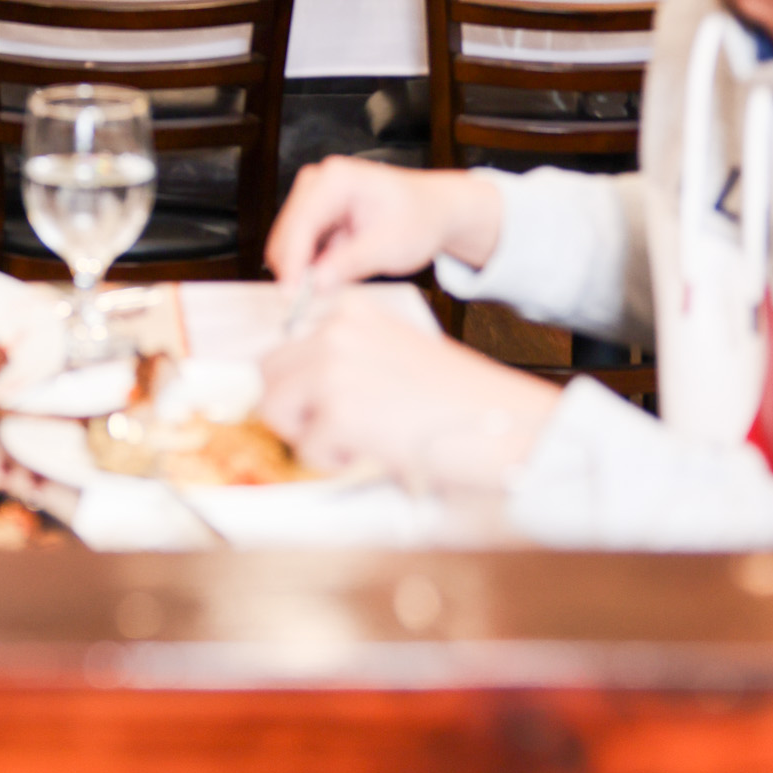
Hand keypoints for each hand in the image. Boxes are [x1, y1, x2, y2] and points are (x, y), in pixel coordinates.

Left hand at [260, 290, 557, 492]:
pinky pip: (306, 449)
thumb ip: (347, 358)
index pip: (285, 344)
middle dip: (293, 409)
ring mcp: (332, 367)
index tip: (303, 404)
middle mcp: (336, 330)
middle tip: (335, 429)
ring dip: (308, 434)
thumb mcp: (394, 355)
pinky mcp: (337, 410)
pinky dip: (335, 461)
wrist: (504, 424)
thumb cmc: (460, 400)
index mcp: (351, 310)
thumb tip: (298, 387)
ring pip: (275, 409)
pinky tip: (377, 448)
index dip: (295, 384)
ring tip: (360, 437)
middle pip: (268, 375)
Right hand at [268, 156, 502, 292]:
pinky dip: (311, 265)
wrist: (434, 210)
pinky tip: (333, 275)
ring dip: (304, 268)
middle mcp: (319, 181)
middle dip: (296, 267)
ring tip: (332, 285)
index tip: (291, 294)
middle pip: (288, 232)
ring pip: (290, 241)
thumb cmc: (418, 219)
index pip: (301, 223)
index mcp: (337, 178)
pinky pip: (301, 245)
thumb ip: (350, 263)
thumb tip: (316, 283)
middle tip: (308, 303)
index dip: (292, 262)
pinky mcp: (316, 213)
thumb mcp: (389, 246)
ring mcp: (314, 196)